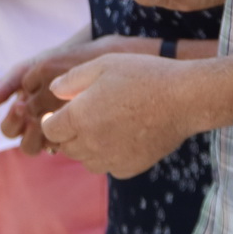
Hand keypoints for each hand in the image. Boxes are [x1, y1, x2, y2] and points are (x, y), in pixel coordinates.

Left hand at [41, 54, 199, 177]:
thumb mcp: (102, 65)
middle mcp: (91, 144)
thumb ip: (71, 79)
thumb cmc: (143, 76)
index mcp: (79, 118)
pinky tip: (120, 138)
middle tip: (80, 118)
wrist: (183, 99)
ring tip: (100, 127)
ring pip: (85, 161)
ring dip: (85, 148)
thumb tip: (53, 90)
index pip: (50, 130)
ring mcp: (111, 159)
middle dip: (66, 134)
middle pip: (65, 148)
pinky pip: (109, 167)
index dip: (50, 120)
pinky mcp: (130, 168)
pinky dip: (108, 157)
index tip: (56, 112)